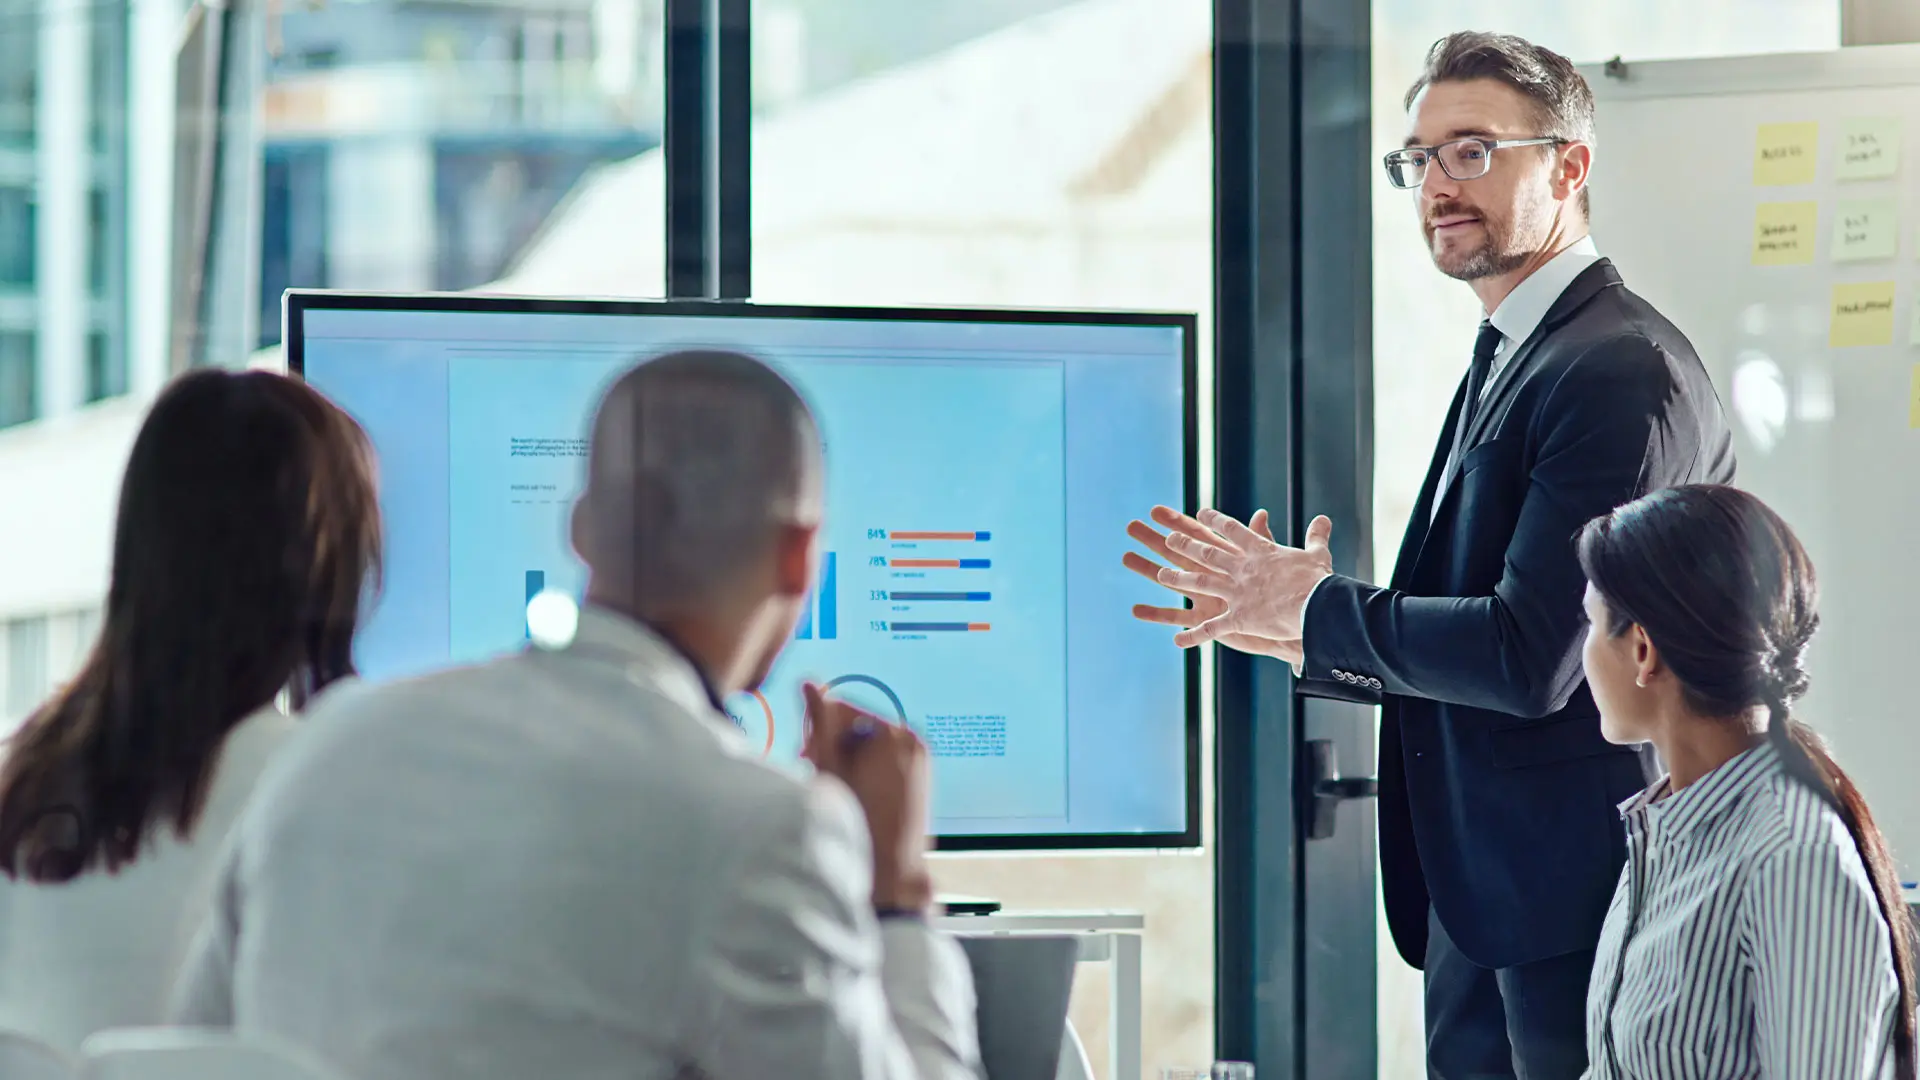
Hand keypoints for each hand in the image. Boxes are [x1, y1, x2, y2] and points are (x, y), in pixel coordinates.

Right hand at [802, 683, 933, 912]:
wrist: (890, 874)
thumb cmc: (856, 822)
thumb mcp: (829, 767)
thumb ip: (819, 721)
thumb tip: (809, 682)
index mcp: (894, 734)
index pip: (844, 709)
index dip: (819, 730)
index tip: (807, 754)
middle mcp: (913, 741)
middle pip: (859, 725)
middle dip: (834, 744)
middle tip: (817, 772)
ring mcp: (921, 759)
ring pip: (871, 743)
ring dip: (848, 757)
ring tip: (836, 786)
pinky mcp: (921, 777)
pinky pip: (886, 759)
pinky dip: (867, 769)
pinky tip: (855, 793)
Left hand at [1148, 508, 1333, 648]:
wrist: (1317, 607)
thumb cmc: (1318, 582)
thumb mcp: (1317, 555)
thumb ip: (1316, 537)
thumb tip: (1324, 519)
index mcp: (1260, 552)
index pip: (1233, 531)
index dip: (1215, 521)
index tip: (1200, 514)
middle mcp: (1243, 569)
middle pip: (1208, 553)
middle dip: (1186, 545)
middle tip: (1169, 539)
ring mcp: (1237, 593)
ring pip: (1201, 583)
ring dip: (1179, 580)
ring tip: (1160, 575)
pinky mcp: (1238, 618)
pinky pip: (1211, 628)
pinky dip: (1193, 636)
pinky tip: (1176, 640)